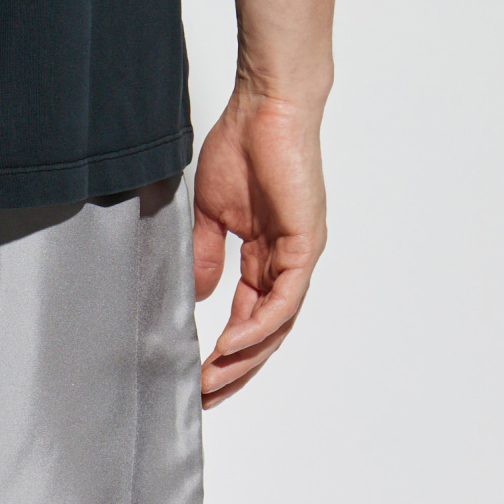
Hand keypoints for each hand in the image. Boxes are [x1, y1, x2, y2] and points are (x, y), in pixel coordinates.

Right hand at [192, 85, 327, 406]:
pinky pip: (283, 300)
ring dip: (246, 358)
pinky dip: (258, 327)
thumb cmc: (240, 146)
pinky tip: (230, 344)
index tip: (198, 374)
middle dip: (237, 368)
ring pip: (277, 325)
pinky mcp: (304, 245)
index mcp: (267, 255)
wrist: (265, 107)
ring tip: (214, 380)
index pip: (251, 315)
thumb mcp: (211, 211)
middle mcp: (287, 262)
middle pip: (267, 333)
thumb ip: (207, 253)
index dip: (227, 349)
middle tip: (206, 395)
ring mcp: (298, 256)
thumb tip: (202, 295)